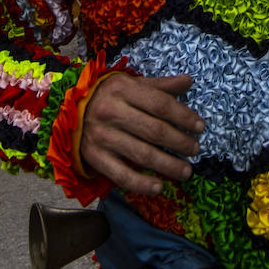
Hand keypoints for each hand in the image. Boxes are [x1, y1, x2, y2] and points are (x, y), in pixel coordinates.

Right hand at [80, 72, 204, 195]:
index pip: (160, 104)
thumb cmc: (108, 96)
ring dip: (168, 165)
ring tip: (186, 171)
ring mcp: (102, 136)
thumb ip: (160, 86)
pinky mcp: (95, 158)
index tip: (200, 127)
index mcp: (122, 89)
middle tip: (195, 150)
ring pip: (141, 154)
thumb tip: (188, 81)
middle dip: (179, 142)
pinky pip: (121, 175)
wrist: (68, 111)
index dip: (183, 116)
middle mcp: (111, 111)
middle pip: (154, 130)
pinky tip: (159, 187)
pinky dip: (142, 183)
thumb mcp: (131, 84)